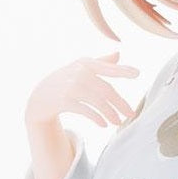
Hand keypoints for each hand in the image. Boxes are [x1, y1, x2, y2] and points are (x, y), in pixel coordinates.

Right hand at [24, 51, 139, 142]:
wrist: (40, 95)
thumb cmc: (65, 80)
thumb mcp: (80, 67)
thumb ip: (100, 62)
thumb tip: (119, 54)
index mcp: (86, 63)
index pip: (108, 68)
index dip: (122, 70)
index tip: (137, 74)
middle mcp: (79, 73)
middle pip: (106, 89)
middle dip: (120, 103)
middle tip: (131, 114)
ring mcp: (71, 87)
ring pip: (97, 101)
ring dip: (110, 113)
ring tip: (118, 122)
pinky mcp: (64, 101)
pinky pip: (86, 110)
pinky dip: (97, 118)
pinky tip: (104, 124)